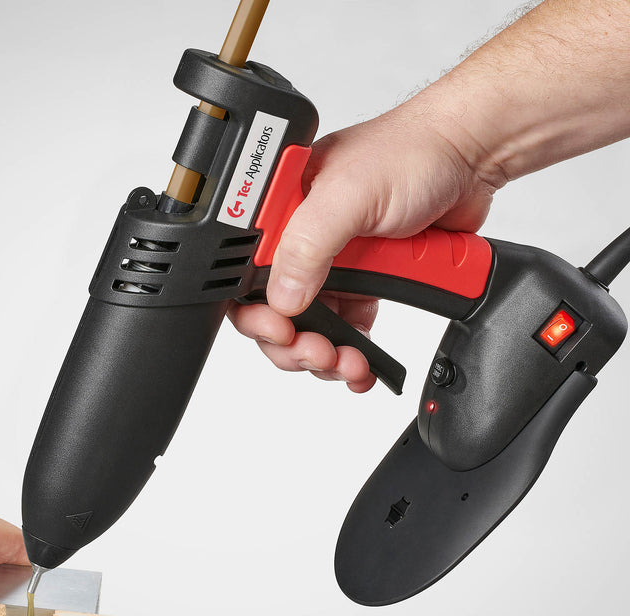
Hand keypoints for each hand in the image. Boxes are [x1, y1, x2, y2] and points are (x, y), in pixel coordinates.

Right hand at [228, 95, 500, 391]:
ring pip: (312, 327)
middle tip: (318, 354)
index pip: (245, 275)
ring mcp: (333, 262)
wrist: (470, 156)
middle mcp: (301, 238)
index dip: (257, 314)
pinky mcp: (364, 279)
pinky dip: (352, 350)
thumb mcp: (350, 194)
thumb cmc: (412, 152)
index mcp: (281, 211)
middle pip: (275, 311)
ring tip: (347, 364)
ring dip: (325, 356)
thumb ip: (309, 245)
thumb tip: (283, 297)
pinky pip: (347, 326)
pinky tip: (361, 363)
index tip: (282, 332)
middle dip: (292, 344)